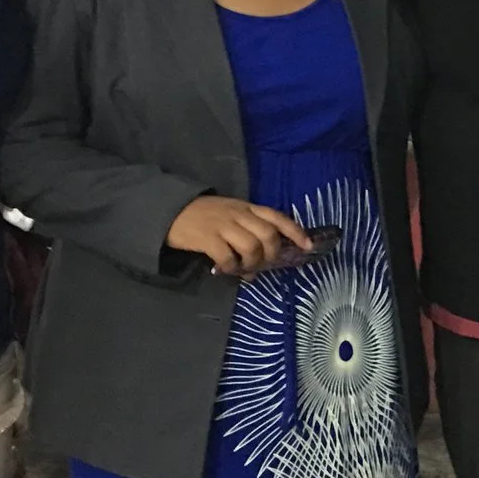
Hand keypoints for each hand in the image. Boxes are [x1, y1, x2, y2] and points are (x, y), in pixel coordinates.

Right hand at [166, 196, 313, 276]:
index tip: (307, 245)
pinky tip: (225, 270)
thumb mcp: (230, 215)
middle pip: (268, 234)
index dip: (295, 231)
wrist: (170, 210)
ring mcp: (223, 225)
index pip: (277, 217)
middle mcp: (238, 214)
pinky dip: (231, 267)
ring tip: (243, 269)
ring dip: (252, 263)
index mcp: (247, 207)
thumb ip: (247, 232)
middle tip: (262, 264)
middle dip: (271, 254)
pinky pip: (227, 256)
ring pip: (252, 246)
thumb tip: (259, 263)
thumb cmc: (204, 215)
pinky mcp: (207, 238)